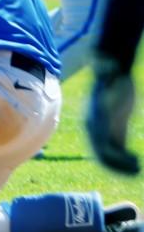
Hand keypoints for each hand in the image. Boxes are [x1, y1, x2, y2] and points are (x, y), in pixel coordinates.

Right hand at [86, 54, 139, 174]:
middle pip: (101, 154)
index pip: (99, 143)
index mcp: (93, 120)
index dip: (112, 156)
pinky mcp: (114, 132)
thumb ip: (107, 73)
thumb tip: (106, 62)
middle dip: (117, 166)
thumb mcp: (112, 76)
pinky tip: (137, 161)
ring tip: (137, 170)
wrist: (113, 75)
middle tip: (137, 170)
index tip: (129, 160)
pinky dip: (124, 160)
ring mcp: (103, 131)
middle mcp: (94, 128)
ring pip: (108, 156)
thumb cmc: (113, 75)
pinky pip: (116, 151)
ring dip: (121, 167)